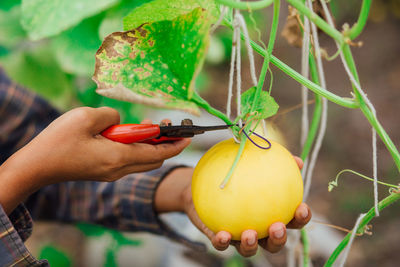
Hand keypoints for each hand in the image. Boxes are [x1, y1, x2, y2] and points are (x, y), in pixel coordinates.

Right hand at [0, 107, 189, 212]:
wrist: (38, 166)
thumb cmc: (59, 141)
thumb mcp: (87, 117)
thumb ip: (112, 116)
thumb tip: (121, 121)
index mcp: (119, 157)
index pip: (158, 152)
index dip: (176, 144)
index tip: (188, 135)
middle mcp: (119, 169)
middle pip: (154, 159)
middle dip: (166, 144)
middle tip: (168, 126)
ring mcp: (111, 173)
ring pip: (143, 161)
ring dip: (150, 146)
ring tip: (148, 127)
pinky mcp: (104, 172)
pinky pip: (130, 161)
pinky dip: (137, 149)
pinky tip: (128, 135)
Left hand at [155, 157, 310, 256]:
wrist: (203, 183)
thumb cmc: (235, 172)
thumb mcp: (253, 163)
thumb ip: (274, 162)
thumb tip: (297, 160)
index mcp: (271, 214)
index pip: (292, 220)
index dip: (301, 218)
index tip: (302, 208)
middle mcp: (258, 229)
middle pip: (274, 242)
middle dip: (279, 239)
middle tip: (277, 227)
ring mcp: (238, 236)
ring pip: (249, 249)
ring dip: (251, 245)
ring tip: (249, 235)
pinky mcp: (219, 238)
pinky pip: (221, 244)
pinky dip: (222, 242)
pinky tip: (222, 235)